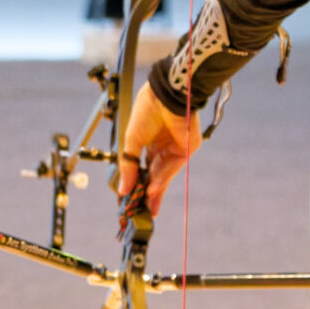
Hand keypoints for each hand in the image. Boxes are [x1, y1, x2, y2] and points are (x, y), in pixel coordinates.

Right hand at [115, 79, 204, 215]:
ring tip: (146, 206)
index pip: (141, 169)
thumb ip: (128, 166)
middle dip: (146, 194)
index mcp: (147, 143)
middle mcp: (161, 148)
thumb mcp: (131, 141)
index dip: (135, 183)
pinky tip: (152, 190)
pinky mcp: (186, 150)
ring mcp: (174, 149)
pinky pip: (171, 168)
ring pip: (163, 175)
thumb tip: (123, 189)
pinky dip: (161, 180)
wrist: (167, 96)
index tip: (128, 200)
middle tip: (140, 212)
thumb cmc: (146, 111)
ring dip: (154, 191)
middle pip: (153, 176)